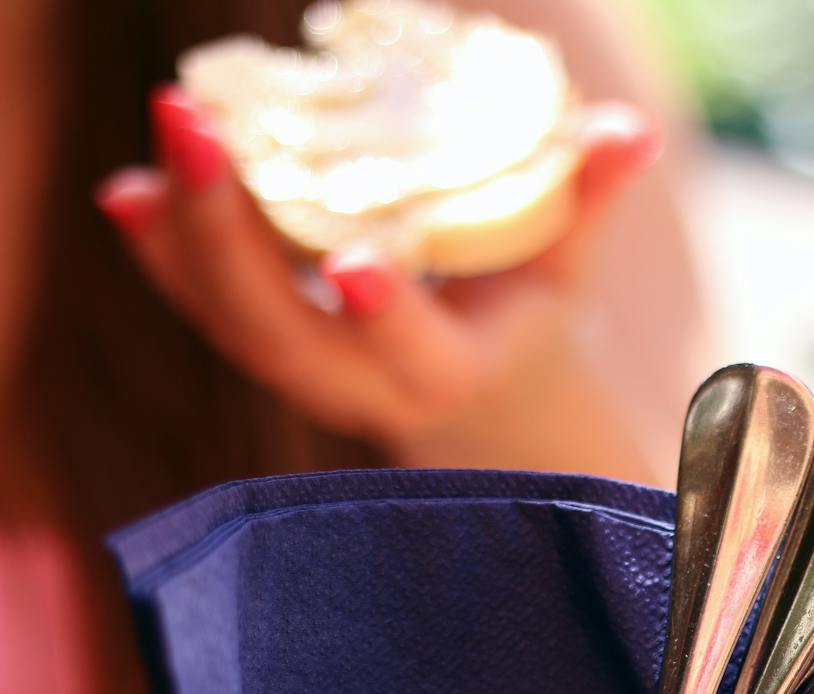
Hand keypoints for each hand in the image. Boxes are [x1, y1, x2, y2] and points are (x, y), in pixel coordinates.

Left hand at [95, 86, 661, 465]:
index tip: (354, 263)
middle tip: (201, 128)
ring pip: (227, 317)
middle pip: (282, 333)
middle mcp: (363, 387)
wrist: (472, 393)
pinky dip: (164, 248)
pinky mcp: (262, 344)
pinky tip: (130, 188)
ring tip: (173, 129)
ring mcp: (302, 372)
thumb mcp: (562, 268)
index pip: (417, 354)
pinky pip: (202, 303)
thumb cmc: (523, 318)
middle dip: (229, 235)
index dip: (389, 316)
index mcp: (448, 374)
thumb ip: (585, 199)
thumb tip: (629, 129)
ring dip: (183, 229)